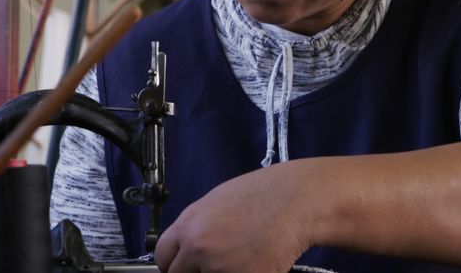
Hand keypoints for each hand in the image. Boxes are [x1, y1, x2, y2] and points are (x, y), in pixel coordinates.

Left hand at [154, 162, 313, 272]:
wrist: (297, 200)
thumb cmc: (263, 196)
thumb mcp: (217, 203)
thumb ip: (197, 228)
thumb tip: (189, 248)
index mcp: (188, 225)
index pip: (163, 258)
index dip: (174, 266)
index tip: (185, 268)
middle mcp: (198, 247)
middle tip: (216, 267)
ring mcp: (219, 267)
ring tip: (242, 259)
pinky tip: (257, 264)